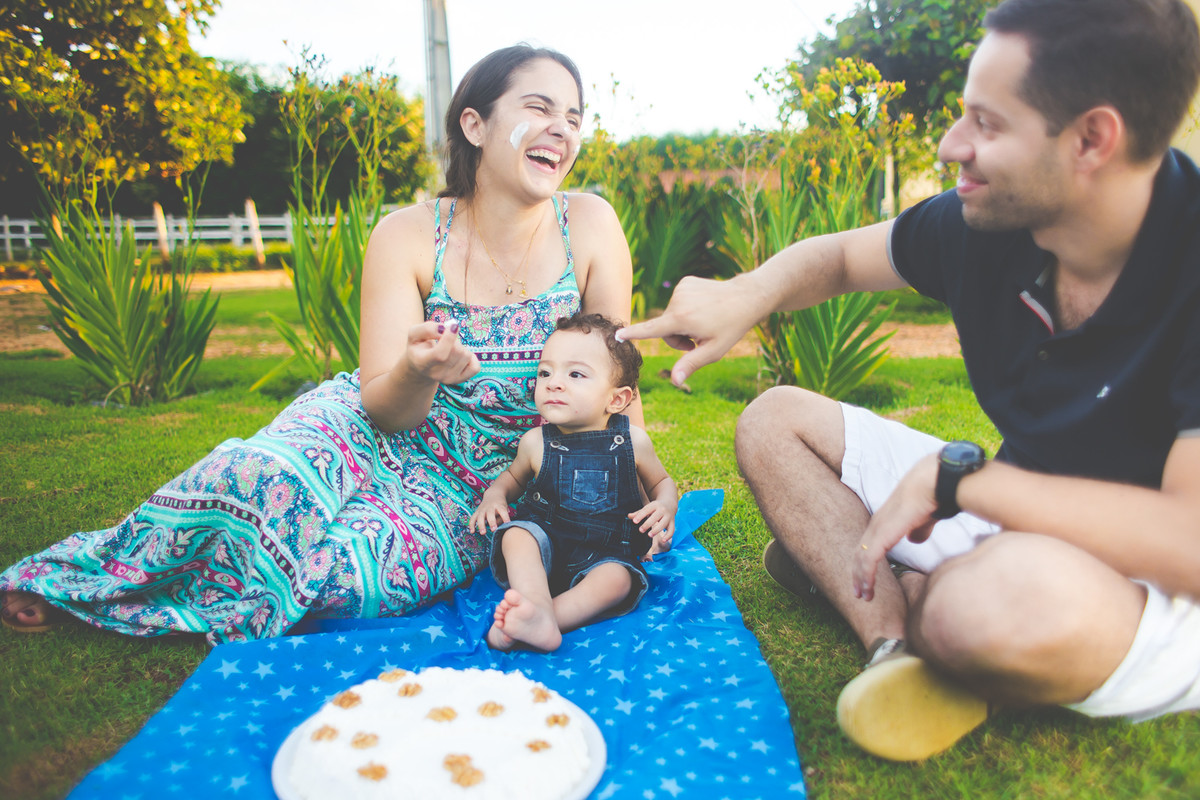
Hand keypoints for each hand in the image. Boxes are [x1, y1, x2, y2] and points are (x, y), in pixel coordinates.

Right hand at [406, 320, 480, 384]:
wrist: (421, 367)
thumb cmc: (419, 347)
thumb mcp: (415, 334)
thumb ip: (427, 329)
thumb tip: (444, 329)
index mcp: (423, 363)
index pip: (441, 354)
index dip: (449, 338)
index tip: (452, 326)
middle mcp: (436, 374)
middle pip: (457, 351)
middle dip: (454, 339)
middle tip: (445, 340)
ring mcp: (449, 379)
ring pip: (466, 355)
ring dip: (461, 347)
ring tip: (449, 349)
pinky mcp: (460, 380)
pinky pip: (475, 366)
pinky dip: (471, 357)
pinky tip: (460, 356)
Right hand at [469, 490, 512, 534]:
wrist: (493, 495)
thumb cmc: (500, 505)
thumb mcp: (505, 509)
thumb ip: (502, 518)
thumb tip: (497, 527)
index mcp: (499, 505)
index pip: (503, 511)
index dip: (505, 517)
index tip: (507, 523)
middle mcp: (490, 507)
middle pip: (490, 514)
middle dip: (491, 522)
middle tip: (493, 529)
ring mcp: (482, 509)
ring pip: (480, 517)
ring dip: (481, 525)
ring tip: (483, 533)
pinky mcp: (477, 512)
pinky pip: (473, 518)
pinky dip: (471, 525)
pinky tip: (472, 531)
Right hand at [616, 275, 761, 386]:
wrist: (747, 297)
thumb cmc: (731, 327)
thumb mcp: (713, 351)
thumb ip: (690, 365)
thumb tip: (674, 381)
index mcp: (682, 319)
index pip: (651, 330)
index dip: (633, 334)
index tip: (617, 335)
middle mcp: (677, 301)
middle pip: (664, 328)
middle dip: (677, 338)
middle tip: (697, 341)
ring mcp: (681, 289)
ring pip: (670, 316)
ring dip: (683, 324)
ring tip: (704, 322)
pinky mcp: (685, 282)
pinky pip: (678, 303)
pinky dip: (687, 309)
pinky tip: (704, 308)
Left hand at [631, 500, 674, 560]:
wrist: (669, 504)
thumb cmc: (655, 508)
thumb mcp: (647, 508)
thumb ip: (639, 513)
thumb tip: (629, 516)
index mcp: (654, 505)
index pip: (647, 510)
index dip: (640, 515)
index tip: (634, 522)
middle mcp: (662, 510)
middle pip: (655, 517)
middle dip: (648, 524)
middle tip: (640, 530)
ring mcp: (668, 516)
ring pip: (663, 523)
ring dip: (657, 530)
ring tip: (649, 535)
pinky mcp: (672, 523)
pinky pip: (672, 530)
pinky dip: (668, 536)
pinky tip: (663, 540)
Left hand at [851, 455, 938, 600]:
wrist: (931, 483)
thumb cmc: (930, 497)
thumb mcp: (923, 519)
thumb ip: (918, 530)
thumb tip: (915, 539)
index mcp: (884, 521)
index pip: (868, 545)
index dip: (865, 563)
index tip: (866, 580)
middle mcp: (876, 524)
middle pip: (859, 553)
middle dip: (858, 575)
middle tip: (859, 594)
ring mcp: (877, 529)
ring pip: (862, 559)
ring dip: (861, 579)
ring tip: (864, 597)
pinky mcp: (882, 534)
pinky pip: (869, 560)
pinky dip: (867, 576)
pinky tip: (869, 588)